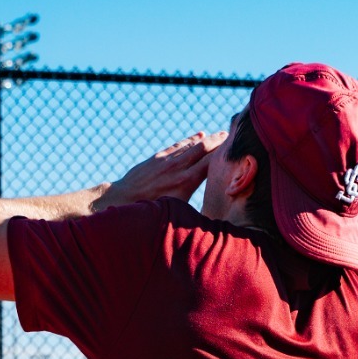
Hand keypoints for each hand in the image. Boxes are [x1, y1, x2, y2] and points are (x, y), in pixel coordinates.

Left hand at [96, 132, 224, 209]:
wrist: (122, 199)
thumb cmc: (150, 211)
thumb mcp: (174, 213)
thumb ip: (192, 212)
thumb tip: (212, 224)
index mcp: (186, 183)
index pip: (210, 164)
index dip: (223, 155)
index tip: (236, 150)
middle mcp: (178, 168)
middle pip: (203, 149)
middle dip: (219, 141)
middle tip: (232, 136)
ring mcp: (167, 160)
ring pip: (192, 145)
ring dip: (207, 139)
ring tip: (220, 134)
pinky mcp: (158, 157)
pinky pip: (179, 145)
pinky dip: (191, 140)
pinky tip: (199, 135)